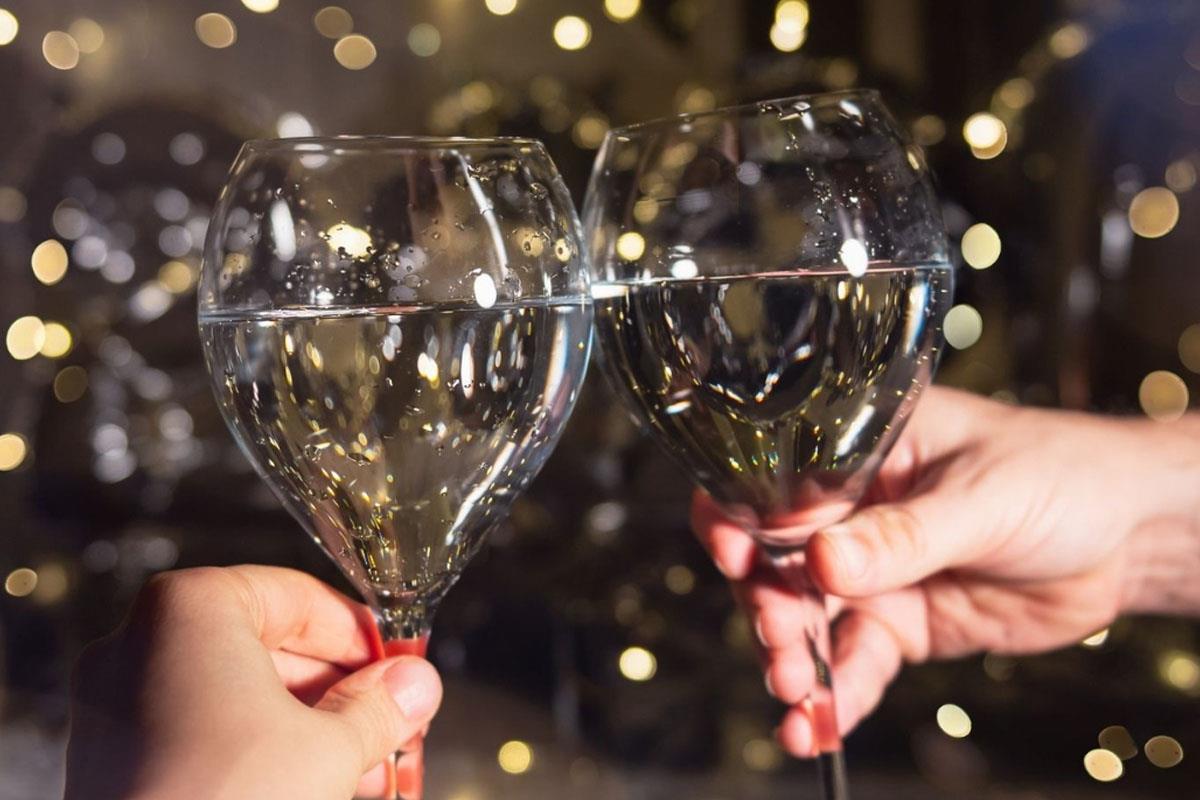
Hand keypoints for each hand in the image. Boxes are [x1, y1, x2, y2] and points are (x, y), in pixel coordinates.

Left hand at [66, 565, 441, 799]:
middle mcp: (137, 645)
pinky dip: (257, 752)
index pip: (297, 597)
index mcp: (189, 611)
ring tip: (364, 768)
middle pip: (267, 647)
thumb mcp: (331, 749)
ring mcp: (113, 707)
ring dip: (308, 727)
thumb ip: (378, 706)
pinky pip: (201, 736)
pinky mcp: (111, 764)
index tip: (398, 666)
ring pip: (236, 696)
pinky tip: (310, 787)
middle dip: (339, 692)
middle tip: (390, 723)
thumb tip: (412, 684)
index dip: (360, 636)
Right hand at [692, 387, 1199, 756]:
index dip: (742, 515)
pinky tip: (816, 726)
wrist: (1128, 539)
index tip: (736, 553)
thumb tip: (824, 560)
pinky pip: (854, 664)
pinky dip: (833, 699)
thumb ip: (903, 536)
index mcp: (861, 452)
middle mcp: (853, 512)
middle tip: (778, 638)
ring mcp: (873, 572)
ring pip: (807, 620)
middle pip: (777, 560)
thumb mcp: (982, 497)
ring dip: (792, 658)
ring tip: (794, 691)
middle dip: (768, 603)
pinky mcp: (899, 625)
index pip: (776, 478)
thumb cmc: (1061, 476)